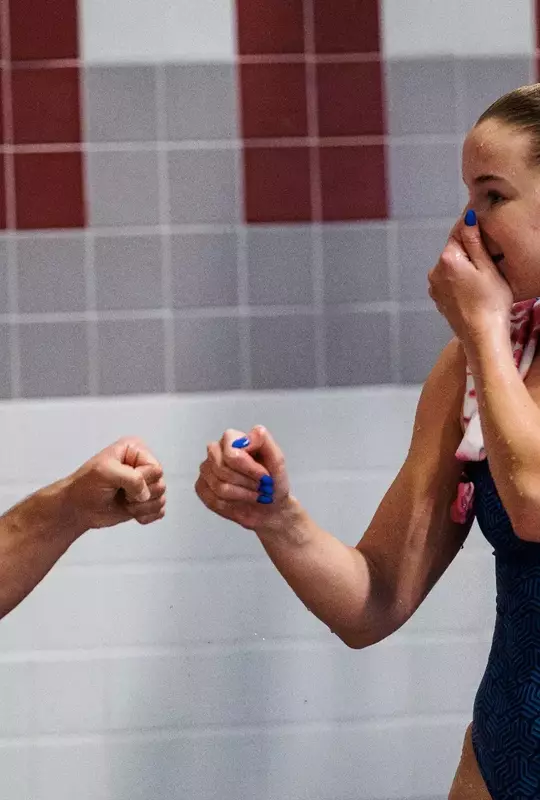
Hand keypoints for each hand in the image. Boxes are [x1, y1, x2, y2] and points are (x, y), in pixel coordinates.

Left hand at [64, 437, 165, 533]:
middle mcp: (143, 465)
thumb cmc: (86, 485)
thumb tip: (145, 494)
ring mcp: (145, 485)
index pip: (155, 469)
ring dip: (141, 507)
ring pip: (161, 499)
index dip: (140, 480)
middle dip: (140, 495)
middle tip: (121, 493)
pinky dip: (145, 516)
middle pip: (161, 484)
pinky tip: (131, 513)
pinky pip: (159, 511)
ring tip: (124, 503)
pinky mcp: (146, 502)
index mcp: (135, 451)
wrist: (77, 508)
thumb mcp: (106, 472)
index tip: (120, 483)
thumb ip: (131, 478)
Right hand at [195, 425, 290, 531]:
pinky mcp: (201, 487)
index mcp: (232, 438)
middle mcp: (215, 450)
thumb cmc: (273, 482)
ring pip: (219, 486)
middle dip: (247, 482)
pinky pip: (213, 499)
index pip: (231, 453)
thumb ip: (264, 441)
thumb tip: (252, 433)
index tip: (265, 477)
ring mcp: (206, 469)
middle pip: (222, 469)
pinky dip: (233, 504)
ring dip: (243, 494)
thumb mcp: (277, 460)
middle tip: (261, 487)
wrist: (269, 507)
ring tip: (254, 494)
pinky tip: (241, 500)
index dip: (249, 468)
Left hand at [428, 210, 511, 346]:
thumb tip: (467, 219)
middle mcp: (435, 271)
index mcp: (447, 259)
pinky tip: (473, 292)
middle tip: (489, 263)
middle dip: (469, 253)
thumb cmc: (490, 304)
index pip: (458, 232)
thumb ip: (475, 242)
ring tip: (482, 281)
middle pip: (454, 251)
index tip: (481, 228)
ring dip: (464, 268)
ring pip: (451, 267)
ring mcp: (434, 287)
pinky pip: (449, 282)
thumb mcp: (488, 268)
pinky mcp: (438, 299)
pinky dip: (459, 282)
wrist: (482, 336)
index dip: (471, 229)